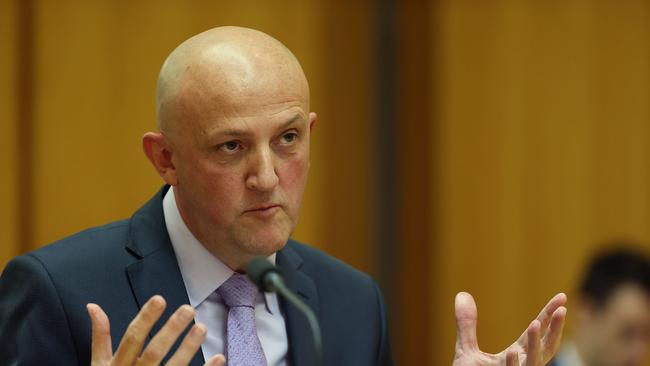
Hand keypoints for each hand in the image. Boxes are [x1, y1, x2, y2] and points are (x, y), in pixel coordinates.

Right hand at [87, 295, 225, 365]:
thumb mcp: (98, 365)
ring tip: (202, 327)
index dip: (146, 318)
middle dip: (171, 330)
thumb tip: (93, 306)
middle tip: (188, 310)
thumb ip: (100, 337)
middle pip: (155, 352)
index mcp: (118, 365)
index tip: (160, 299)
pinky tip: (219, 357)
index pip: (132, 338)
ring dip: (189, 348)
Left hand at [453, 292, 566, 365]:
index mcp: (517, 355)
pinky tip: (512, 352)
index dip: (549, 314)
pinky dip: (514, 365)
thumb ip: (466, 325)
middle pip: (545, 347)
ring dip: (534, 345)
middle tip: (562, 308)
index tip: (561, 296)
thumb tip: (462, 294)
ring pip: (532, 363)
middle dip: (555, 329)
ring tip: (535, 323)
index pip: (538, 333)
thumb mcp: (466, 351)